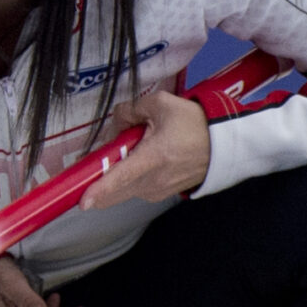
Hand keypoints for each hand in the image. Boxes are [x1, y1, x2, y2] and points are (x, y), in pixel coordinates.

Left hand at [79, 92, 210, 210]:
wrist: (224, 144)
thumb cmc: (195, 124)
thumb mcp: (162, 104)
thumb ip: (131, 110)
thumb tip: (116, 121)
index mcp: (153, 159)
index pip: (120, 178)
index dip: (99, 190)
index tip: (82, 201)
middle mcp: (153, 181)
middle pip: (115, 191)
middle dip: (99, 180)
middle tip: (100, 161)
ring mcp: (158, 191)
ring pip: (124, 189)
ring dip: (117, 175)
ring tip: (134, 151)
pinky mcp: (161, 194)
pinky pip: (136, 188)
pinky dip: (130, 178)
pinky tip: (142, 160)